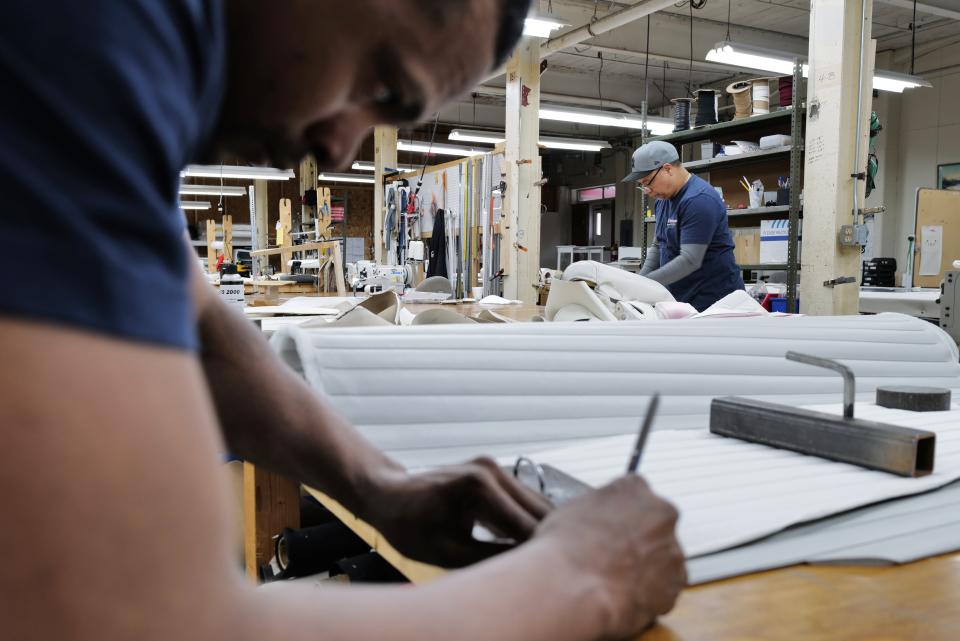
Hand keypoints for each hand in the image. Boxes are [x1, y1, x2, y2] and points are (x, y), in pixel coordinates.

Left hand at [360, 457, 553, 567]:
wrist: (388, 494)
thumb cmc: (409, 526)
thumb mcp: (447, 553)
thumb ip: (490, 558)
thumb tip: (527, 568)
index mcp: (480, 489)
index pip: (529, 527)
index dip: (542, 553)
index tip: (549, 576)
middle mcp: (492, 470)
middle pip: (542, 511)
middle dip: (548, 540)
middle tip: (550, 572)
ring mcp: (494, 466)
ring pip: (537, 503)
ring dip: (540, 530)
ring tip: (538, 559)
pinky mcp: (494, 470)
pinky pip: (523, 498)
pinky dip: (528, 520)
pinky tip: (523, 543)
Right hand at [535, 475, 685, 639]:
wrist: (573, 589)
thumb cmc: (565, 548)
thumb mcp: (572, 509)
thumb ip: (597, 507)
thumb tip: (596, 517)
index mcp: (634, 488)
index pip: (635, 494)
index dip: (621, 515)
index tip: (612, 528)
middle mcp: (662, 513)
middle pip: (655, 524)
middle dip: (639, 539)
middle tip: (613, 556)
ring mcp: (672, 549)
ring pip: (662, 556)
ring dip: (645, 566)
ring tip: (614, 580)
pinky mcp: (676, 583)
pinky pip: (665, 586)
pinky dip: (650, 592)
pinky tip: (623, 595)